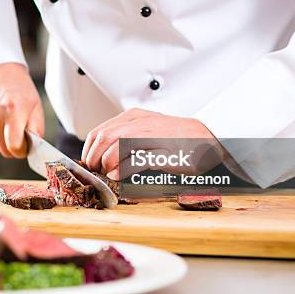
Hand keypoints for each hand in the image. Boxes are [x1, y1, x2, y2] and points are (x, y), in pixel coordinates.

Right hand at [0, 63, 43, 157]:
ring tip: (10, 124)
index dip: (23, 150)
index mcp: (13, 111)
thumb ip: (37, 128)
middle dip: (15, 147)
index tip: (27, 145)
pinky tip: (0, 120)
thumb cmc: (18, 86)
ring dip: (5, 141)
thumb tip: (34, 147)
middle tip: (21, 135)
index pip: (15, 147)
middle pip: (5, 150)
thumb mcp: (35, 104)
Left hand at [81, 108, 225, 178]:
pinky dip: (122, 170)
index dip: (89, 150)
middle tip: (96, 171)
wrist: (206, 140)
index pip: (99, 131)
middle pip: (104, 139)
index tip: (89, 163)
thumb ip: (125, 137)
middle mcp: (141, 123)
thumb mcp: (146, 130)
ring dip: (106, 164)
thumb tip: (100, 153)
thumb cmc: (175, 139)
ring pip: (116, 146)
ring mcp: (152, 136)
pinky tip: (118, 176)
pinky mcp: (163, 152)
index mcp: (134, 117)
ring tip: (107, 173)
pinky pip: (136, 160)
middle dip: (95, 158)